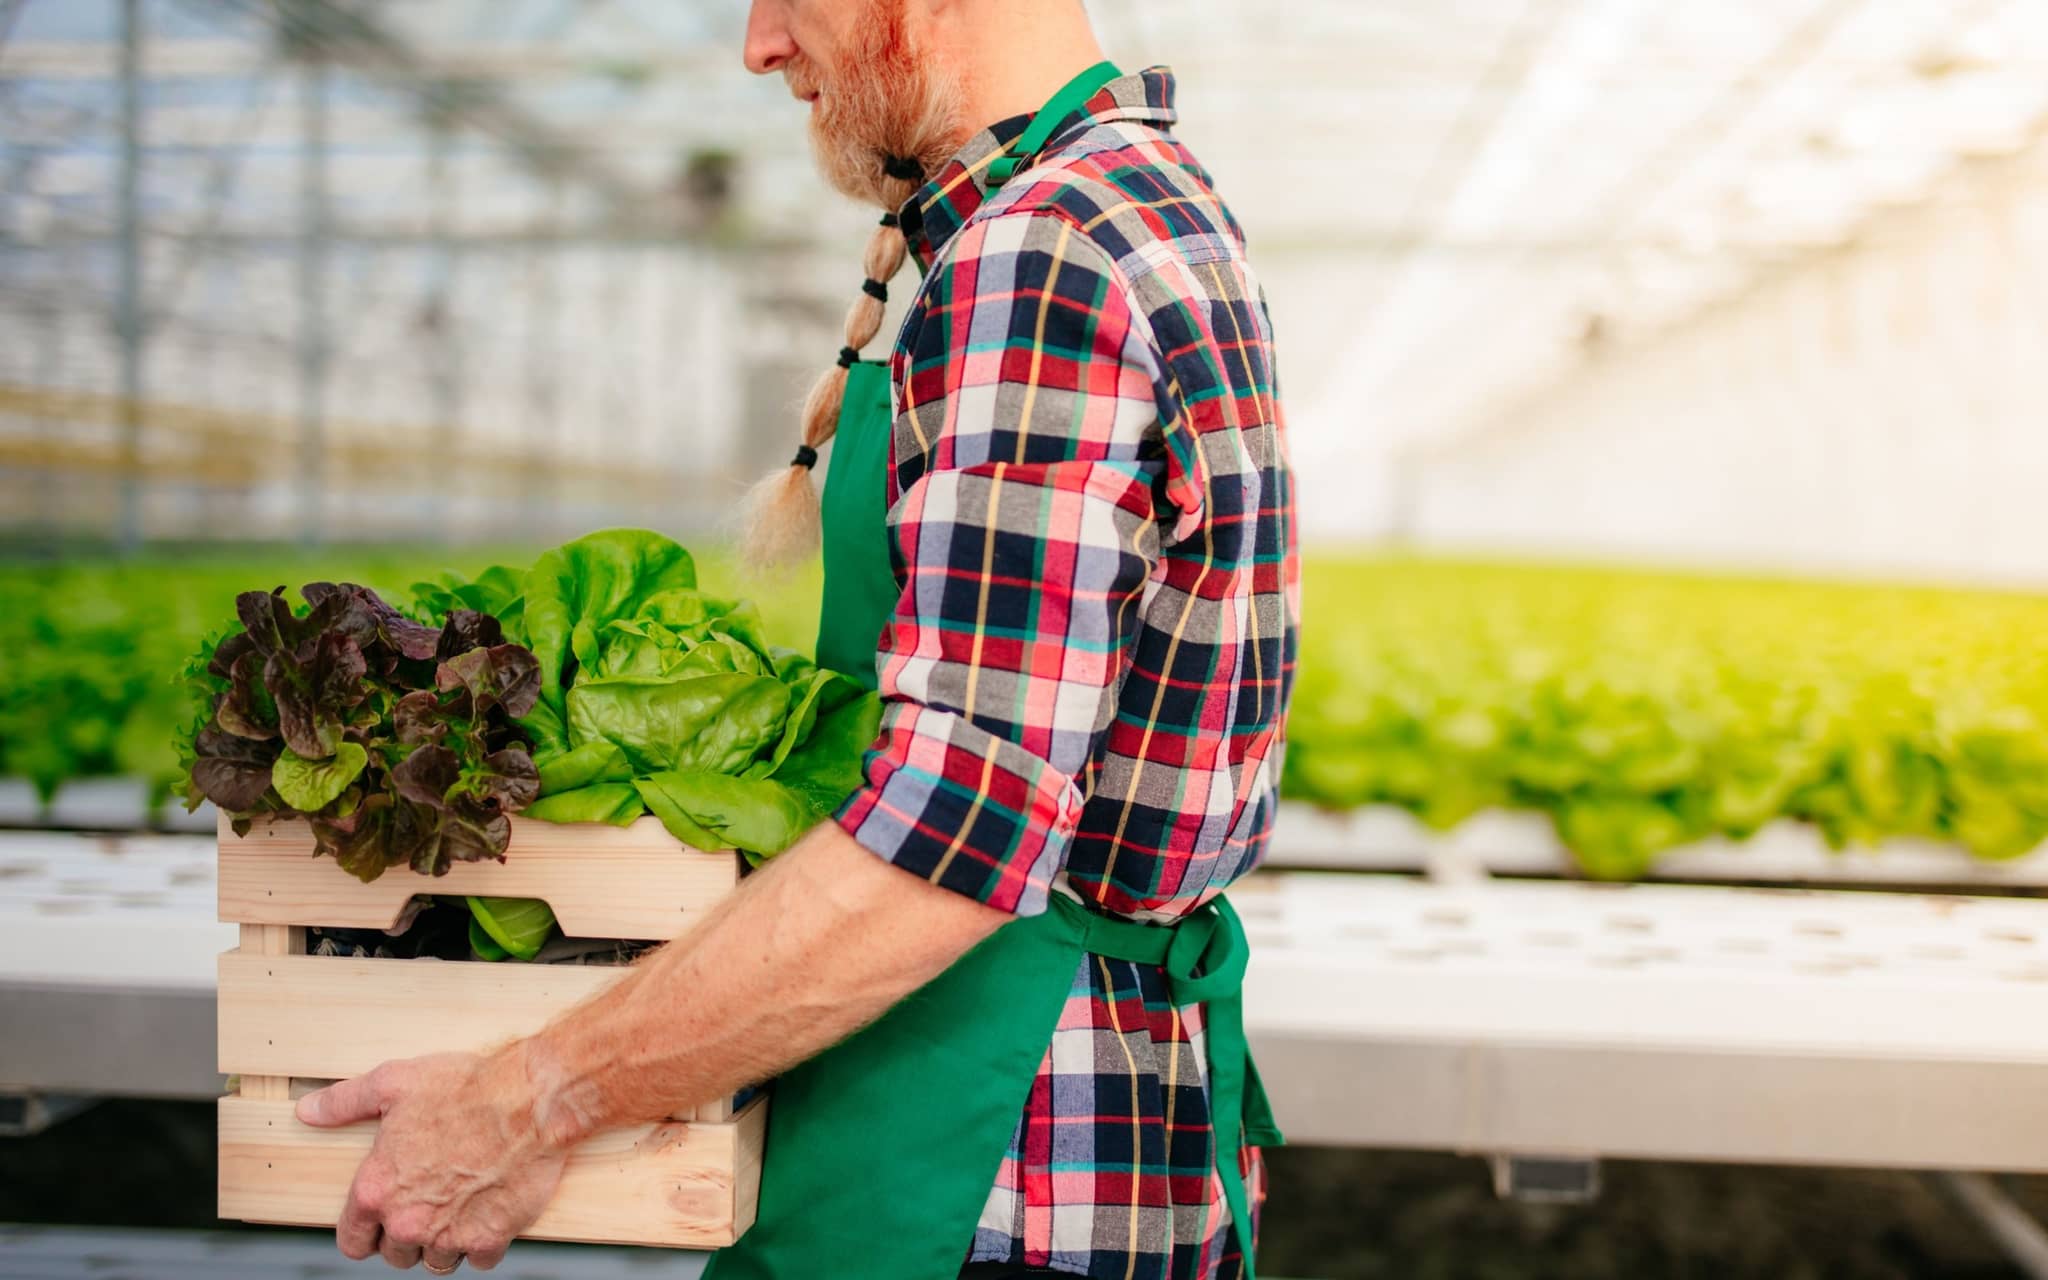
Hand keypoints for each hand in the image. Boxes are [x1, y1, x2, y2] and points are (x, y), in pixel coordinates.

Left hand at [296, 1050, 568, 1271]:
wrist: (531, 1100)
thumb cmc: (466, 1088)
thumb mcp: (394, 1083)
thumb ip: (344, 1102)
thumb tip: (309, 1111)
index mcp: (377, 1189)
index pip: (353, 1242)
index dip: (366, 1233)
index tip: (380, 1222)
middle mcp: (408, 1220)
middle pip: (396, 1254)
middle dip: (409, 1235)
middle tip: (429, 1205)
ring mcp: (449, 1234)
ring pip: (437, 1262)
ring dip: (445, 1243)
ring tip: (458, 1212)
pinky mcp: (490, 1238)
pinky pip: (479, 1259)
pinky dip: (483, 1243)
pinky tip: (488, 1214)